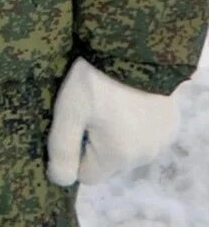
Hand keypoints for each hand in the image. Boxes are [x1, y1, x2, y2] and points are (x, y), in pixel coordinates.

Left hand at [47, 56, 181, 186]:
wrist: (137, 51)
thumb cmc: (97, 81)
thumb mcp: (69, 111)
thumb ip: (62, 149)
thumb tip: (60, 179)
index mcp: (119, 156)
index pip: (87, 175)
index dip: (74, 154)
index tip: (72, 127)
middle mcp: (144, 156)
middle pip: (108, 164)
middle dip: (94, 144)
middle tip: (87, 111)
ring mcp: (161, 142)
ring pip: (127, 151)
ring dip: (115, 135)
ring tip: (107, 103)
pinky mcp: (170, 126)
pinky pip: (144, 137)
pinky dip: (134, 126)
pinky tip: (127, 102)